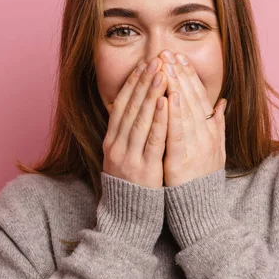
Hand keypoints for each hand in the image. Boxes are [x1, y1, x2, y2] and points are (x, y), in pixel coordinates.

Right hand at [102, 57, 168, 188]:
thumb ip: (128, 133)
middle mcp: (116, 146)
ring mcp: (129, 157)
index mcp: (111, 141)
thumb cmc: (130, 184)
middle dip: (143, 82)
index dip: (132, 83)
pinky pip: (153, 140)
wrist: (126, 218)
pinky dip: (160, 120)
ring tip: (162, 73)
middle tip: (155, 60)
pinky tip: (166, 103)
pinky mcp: (144, 169)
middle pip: (130, 108)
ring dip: (152, 95)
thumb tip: (138, 108)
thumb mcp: (122, 156)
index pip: (120, 105)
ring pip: (141, 119)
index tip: (143, 64)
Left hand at [159, 50, 227, 186]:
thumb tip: (222, 103)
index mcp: (211, 132)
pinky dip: (173, 113)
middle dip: (179, 74)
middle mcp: (205, 136)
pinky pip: (177, 133)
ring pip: (185, 110)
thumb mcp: (216, 151)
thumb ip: (218, 125)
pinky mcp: (181, 160)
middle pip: (192, 99)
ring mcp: (195, 147)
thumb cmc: (203, 181)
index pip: (200, 98)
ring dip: (175, 86)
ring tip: (165, 65)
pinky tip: (167, 96)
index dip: (190, 77)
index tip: (180, 58)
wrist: (201, 212)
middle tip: (168, 52)